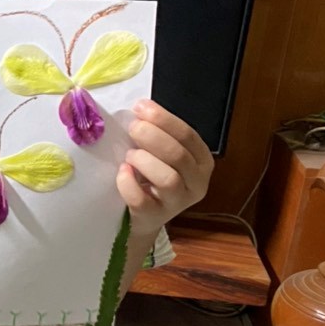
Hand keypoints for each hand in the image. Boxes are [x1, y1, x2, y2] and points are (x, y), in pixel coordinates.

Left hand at [117, 100, 213, 238]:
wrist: (144, 217)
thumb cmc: (153, 177)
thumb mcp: (163, 155)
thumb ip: (159, 134)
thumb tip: (141, 109)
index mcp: (201, 161)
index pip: (188, 135)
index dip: (164, 119)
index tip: (141, 108)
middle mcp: (196, 182)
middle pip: (179, 155)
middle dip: (153, 136)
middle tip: (133, 128)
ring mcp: (177, 203)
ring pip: (168, 178)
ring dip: (145, 161)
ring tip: (129, 155)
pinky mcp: (154, 216)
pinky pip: (141, 200)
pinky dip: (128, 183)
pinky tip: (123, 171)